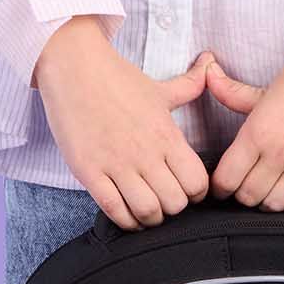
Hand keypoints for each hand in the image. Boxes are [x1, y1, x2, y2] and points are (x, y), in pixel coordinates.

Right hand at [32, 19, 216, 230]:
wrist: (73, 68)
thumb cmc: (116, 78)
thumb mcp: (159, 87)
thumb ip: (190, 85)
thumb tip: (211, 63)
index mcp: (167, 135)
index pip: (197, 183)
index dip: (196, 192)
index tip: (186, 189)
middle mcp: (145, 153)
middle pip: (175, 203)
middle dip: (174, 208)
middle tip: (165, 200)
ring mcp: (116, 164)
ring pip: (147, 211)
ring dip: (150, 217)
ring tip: (147, 209)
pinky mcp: (89, 171)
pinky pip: (114, 210)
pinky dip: (125, 220)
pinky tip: (127, 213)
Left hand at [197, 28, 283, 210]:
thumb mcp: (262, 88)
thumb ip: (229, 90)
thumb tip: (205, 73)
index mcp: (257, 131)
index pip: (226, 179)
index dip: (219, 187)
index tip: (222, 186)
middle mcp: (280, 151)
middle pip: (248, 196)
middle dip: (242, 196)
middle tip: (245, 188)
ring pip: (276, 204)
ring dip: (268, 202)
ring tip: (269, 191)